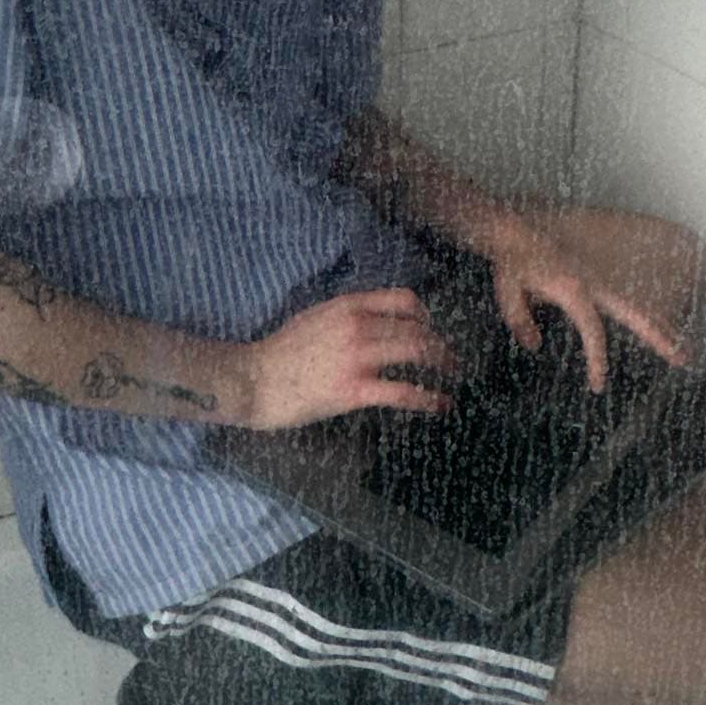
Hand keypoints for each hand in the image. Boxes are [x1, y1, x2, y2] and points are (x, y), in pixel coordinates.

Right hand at [243, 289, 455, 429]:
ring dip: (442, 366)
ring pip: (416, 353)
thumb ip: (346, 315)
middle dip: (440, 345)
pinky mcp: (354, 390)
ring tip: (452, 378)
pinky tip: (440, 404)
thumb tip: (372, 321)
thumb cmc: (279, 352)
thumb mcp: (315, 317)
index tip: (431, 330)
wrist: (253, 379)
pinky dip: (428, 397)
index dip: (426, 316)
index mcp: (348, 306)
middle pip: (417, 328)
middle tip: (451, 360)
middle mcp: (358, 326)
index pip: (404, 300)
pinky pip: (402, 391)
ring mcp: (357, 358)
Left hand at [474, 211, 689, 394]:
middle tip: (685, 358)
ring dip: (662, 322)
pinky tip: (665, 318)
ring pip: (640, 300)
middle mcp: (597, 281)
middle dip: (662, 336)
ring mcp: (603, 273)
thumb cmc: (512, 256)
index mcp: (575, 288)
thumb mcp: (508, 289)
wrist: (519, 222)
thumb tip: (535, 345)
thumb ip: (519, 318)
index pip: (593, 331)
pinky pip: (631, 287)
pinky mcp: (602, 267)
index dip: (597, 359)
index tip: (599, 385)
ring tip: (684, 344)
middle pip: (638, 312)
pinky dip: (650, 302)